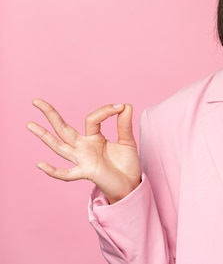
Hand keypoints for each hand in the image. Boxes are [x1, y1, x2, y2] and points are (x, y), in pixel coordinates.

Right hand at [27, 99, 141, 203]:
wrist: (130, 184)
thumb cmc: (126, 163)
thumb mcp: (127, 141)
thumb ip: (124, 124)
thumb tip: (125, 105)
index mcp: (93, 137)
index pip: (91, 119)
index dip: (105, 110)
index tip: (121, 106)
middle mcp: (83, 147)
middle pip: (63, 129)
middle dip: (50, 115)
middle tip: (36, 101)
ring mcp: (82, 160)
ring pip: (59, 146)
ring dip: (44, 136)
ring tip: (30, 124)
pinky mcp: (86, 172)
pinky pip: (67, 173)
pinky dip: (54, 171)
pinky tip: (40, 164)